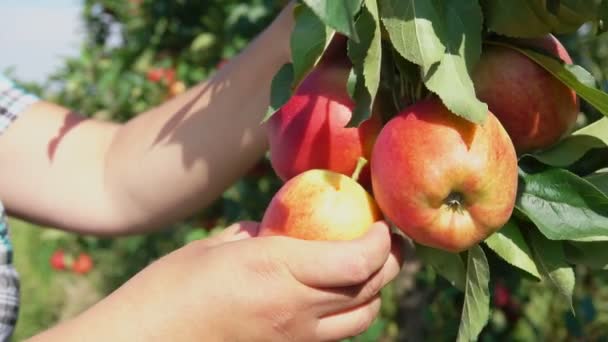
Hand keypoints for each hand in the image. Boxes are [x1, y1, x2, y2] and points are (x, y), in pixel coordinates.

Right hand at [30, 220, 403, 341]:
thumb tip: (290, 226)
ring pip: (362, 319)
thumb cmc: (173, 285)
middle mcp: (296, 310)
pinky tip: (336, 294)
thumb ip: (264, 235)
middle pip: (369, 290)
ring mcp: (295, 338)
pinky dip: (349, 312)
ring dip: (374, 291)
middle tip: (389, 241)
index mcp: (277, 270)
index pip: (358, 260)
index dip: (383, 241)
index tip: (383, 221)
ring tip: (368, 266)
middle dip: (390, 263)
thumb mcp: (220, 245)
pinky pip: (336, 334)